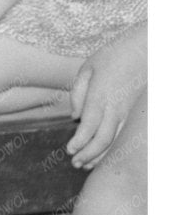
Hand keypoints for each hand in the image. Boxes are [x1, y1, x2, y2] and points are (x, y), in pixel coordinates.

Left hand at [67, 28, 146, 167]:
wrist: (146, 50)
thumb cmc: (113, 56)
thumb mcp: (88, 68)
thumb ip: (78, 93)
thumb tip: (75, 117)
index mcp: (100, 96)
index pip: (88, 127)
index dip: (79, 143)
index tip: (69, 151)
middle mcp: (116, 108)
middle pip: (102, 140)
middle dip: (87, 155)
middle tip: (75, 163)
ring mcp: (130, 112)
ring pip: (117, 142)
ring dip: (101, 156)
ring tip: (87, 164)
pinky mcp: (138, 114)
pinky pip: (127, 136)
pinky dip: (116, 149)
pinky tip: (108, 155)